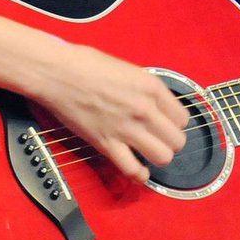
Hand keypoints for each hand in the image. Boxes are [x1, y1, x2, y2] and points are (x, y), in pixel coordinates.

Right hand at [37, 44, 189, 182]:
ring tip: (150, 153)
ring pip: (162, 157)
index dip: (175, 123)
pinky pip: (132, 169)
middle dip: (171, 142)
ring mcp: (126, 128)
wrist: (57, 72)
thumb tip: (156, 104)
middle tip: (161, 140)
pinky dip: (138, 175)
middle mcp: (144, 109)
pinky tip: (139, 171)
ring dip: (158, 157)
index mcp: (151, 87)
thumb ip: (146, 89)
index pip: (183, 117)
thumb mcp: (128, 69)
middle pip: (177, 141)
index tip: (167, 124)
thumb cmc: (85, 64)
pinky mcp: (107, 143)